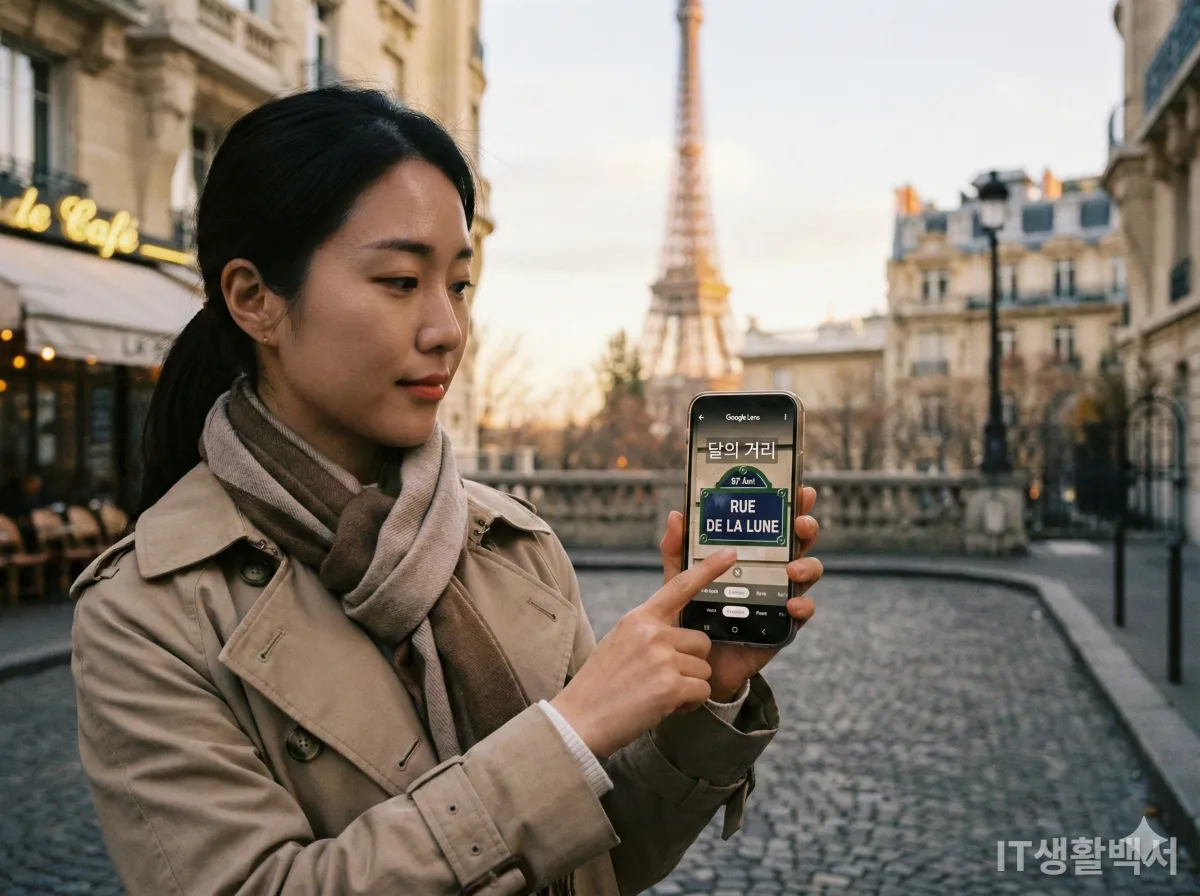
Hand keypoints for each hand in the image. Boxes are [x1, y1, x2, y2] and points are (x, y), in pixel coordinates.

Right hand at [549, 547, 737, 760]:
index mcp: (639, 618)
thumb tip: (677, 637)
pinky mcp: (670, 686)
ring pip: (703, 669)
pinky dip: (688, 704)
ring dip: (688, 686)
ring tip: (656, 694)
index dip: (708, 569)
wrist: (579, 720)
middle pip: (701, 642)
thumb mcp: (619, 643)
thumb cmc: (599, 686)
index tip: (729, 553)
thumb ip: (647, 632)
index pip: (679, 586)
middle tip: (660, 679)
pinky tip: (663, 707)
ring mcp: (662, 658)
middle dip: (690, 663)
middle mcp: (652, 632)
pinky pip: (701, 691)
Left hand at [661, 486, 820, 703]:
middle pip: (799, 544)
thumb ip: (676, 551)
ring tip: (792, 569)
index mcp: (750, 556)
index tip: (801, 491)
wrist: (693, 663)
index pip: (775, 526)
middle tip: (801, 524)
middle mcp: (770, 572)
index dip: (792, 506)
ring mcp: (779, 598)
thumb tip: (676, 515)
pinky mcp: (782, 627)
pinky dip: (803, 606)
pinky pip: (802, 615)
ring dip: (807, 566)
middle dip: (806, 528)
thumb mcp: (680, 580)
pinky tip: (792, 604)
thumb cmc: (691, 615)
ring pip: (808, 574)